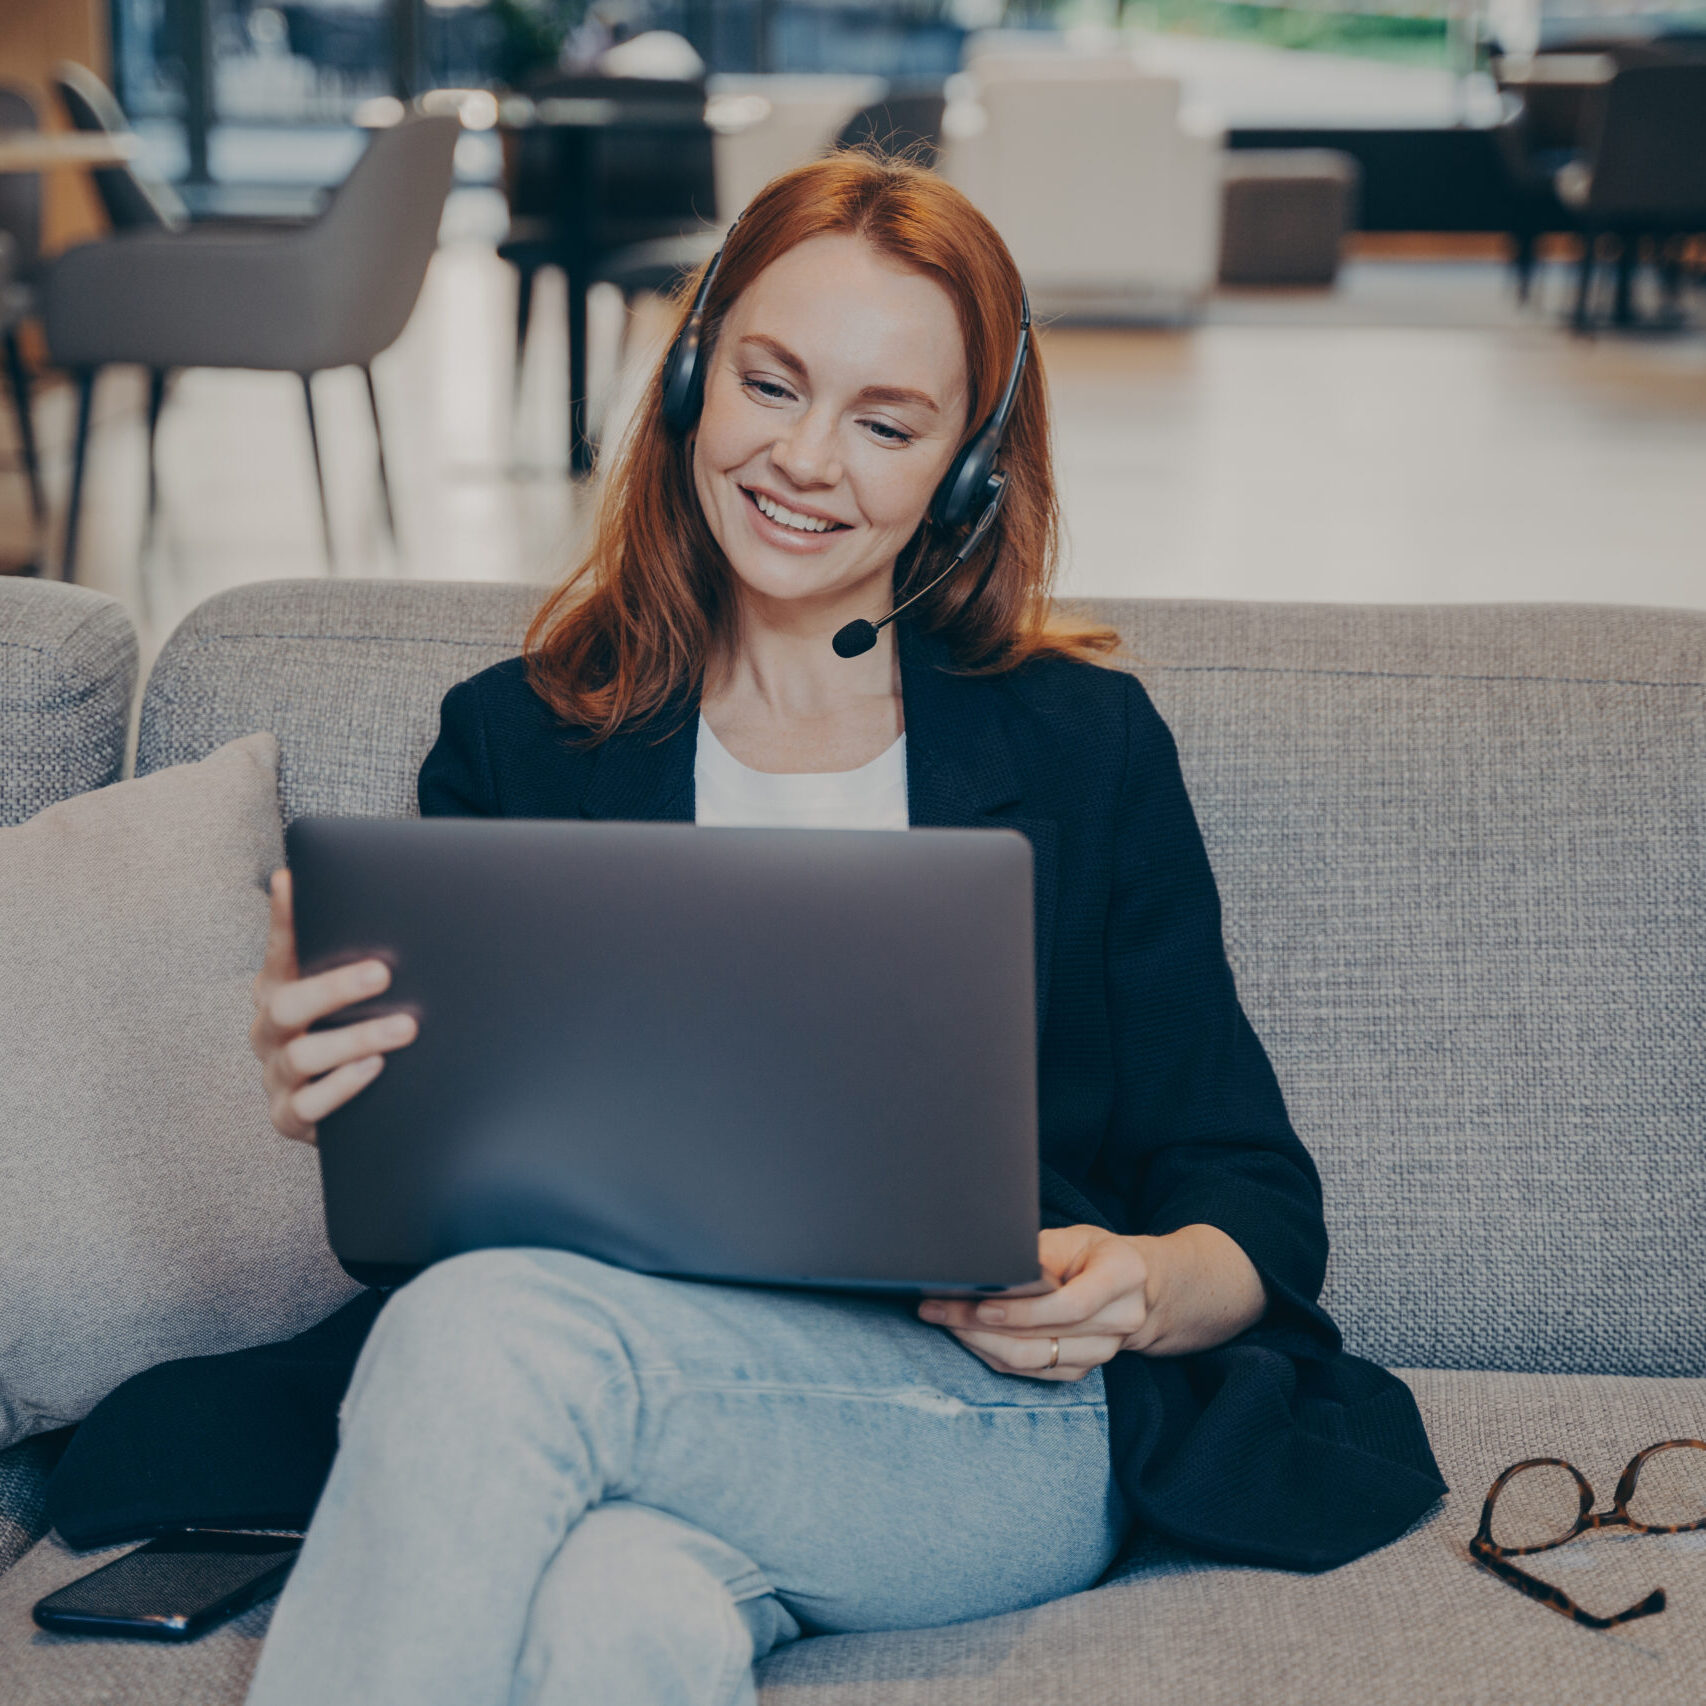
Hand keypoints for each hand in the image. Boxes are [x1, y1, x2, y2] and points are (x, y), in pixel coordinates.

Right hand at [249, 868, 416, 1145]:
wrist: (353, 1112)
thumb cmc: (355, 1034)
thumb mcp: (356, 996)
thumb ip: (364, 958)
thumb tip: (412, 906)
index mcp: (280, 990)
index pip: (279, 950)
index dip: (282, 918)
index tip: (291, 882)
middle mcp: (269, 1030)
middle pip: (285, 1005)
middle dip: (333, 988)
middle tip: (382, 973)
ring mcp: (276, 1075)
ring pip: (302, 1056)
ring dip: (355, 1039)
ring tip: (404, 1028)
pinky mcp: (288, 1116)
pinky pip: (307, 1105)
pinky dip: (342, 1087)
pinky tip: (375, 1068)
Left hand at [916, 1223, 1266, 1380]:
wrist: (1145, 1290)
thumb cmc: (1101, 1256)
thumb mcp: (1077, 1238)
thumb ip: (1038, 1253)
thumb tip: (984, 1261)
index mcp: (1122, 1277)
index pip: (1068, 1304)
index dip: (1020, 1310)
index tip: (976, 1302)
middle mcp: (1119, 1322)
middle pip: (1042, 1337)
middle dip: (980, 1325)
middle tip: (935, 1307)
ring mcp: (1103, 1353)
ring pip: (1032, 1361)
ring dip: (979, 1344)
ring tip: (942, 1320)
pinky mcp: (1083, 1371)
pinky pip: (1031, 1372)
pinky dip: (993, 1356)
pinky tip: (965, 1337)